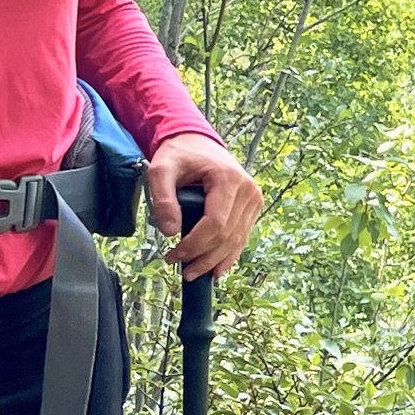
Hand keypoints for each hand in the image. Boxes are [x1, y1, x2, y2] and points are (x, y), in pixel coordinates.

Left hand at [145, 135, 261, 280]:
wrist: (196, 142)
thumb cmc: (179, 154)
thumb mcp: (161, 170)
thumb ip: (162, 199)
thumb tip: (170, 232)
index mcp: (228, 179)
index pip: (216, 224)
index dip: (195, 245)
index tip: (174, 256)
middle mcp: (247, 190)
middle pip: (227, 236)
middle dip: (203, 258)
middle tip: (181, 270)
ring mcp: (253, 199)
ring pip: (237, 241)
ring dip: (215, 261)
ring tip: (193, 272)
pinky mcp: (252, 207)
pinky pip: (242, 237)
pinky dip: (228, 255)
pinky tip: (215, 269)